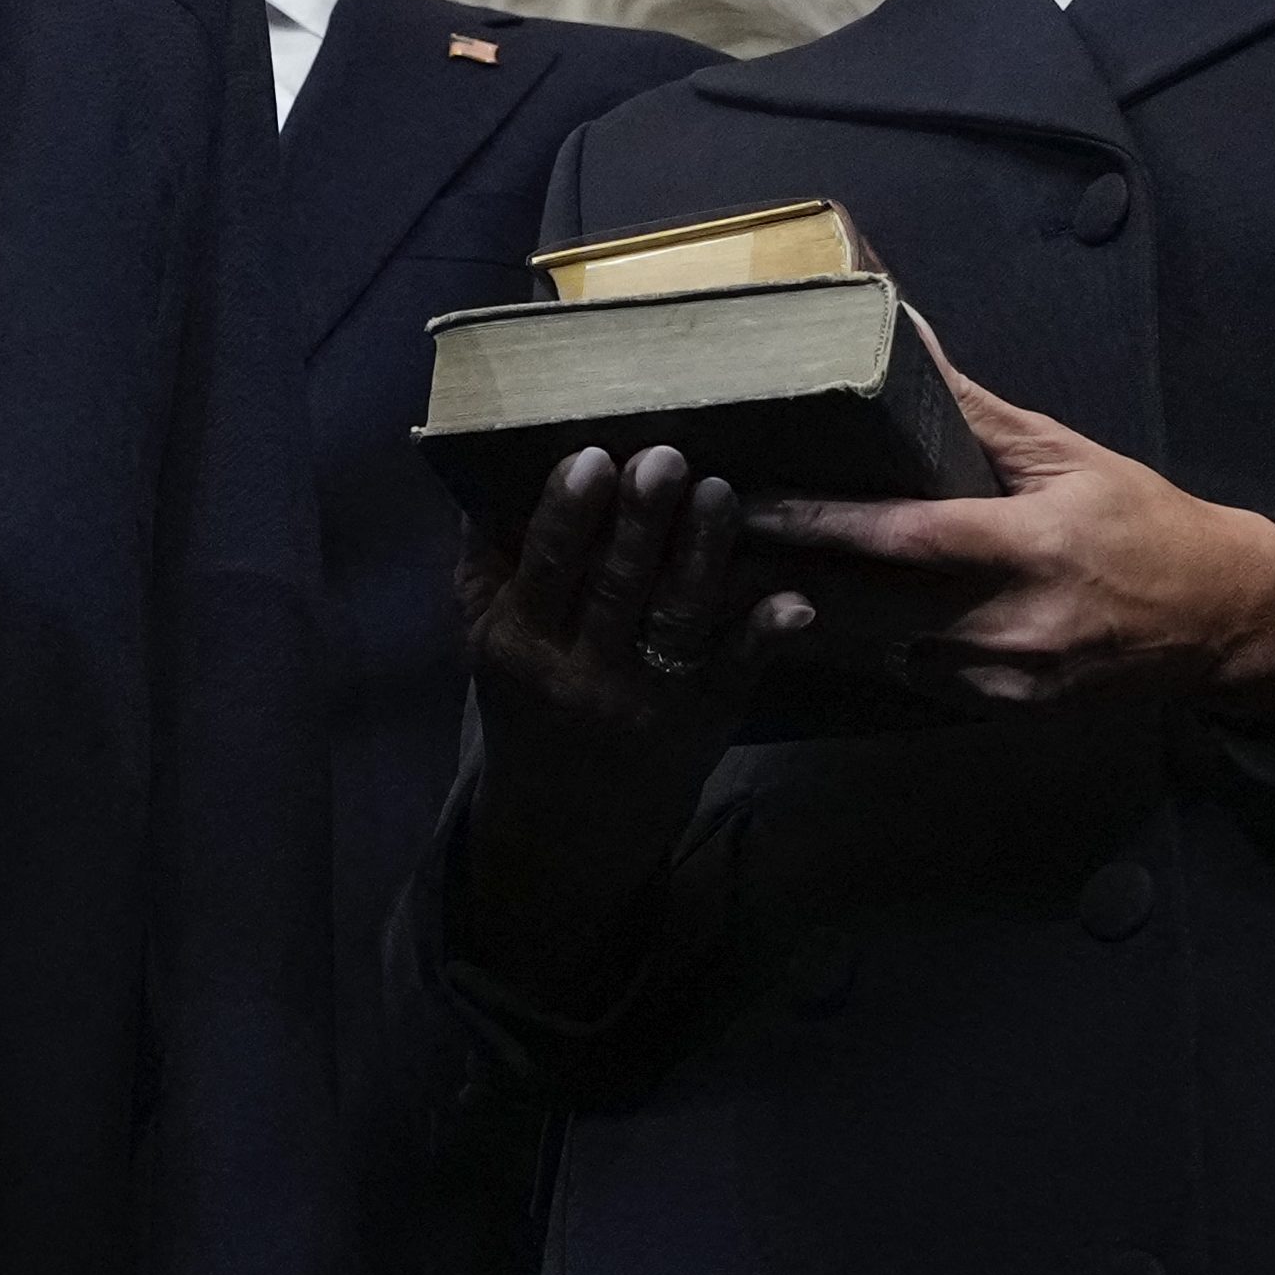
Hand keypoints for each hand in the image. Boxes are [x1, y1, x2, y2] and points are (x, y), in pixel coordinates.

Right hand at [467, 441, 815, 747]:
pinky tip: (792, 599)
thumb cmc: (527, 698)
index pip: (545, 570)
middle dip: (641, 521)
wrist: (569, 818)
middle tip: (665, 458)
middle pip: (616, 587)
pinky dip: (764, 634)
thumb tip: (482, 473)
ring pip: (678, 618)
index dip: (567, 514)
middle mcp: (584, 673)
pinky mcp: (707, 716)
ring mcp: (651, 697)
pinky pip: (737, 669)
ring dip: (701, 553)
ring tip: (718, 491)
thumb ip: (483, 562)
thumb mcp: (484, 636)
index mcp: (521, 643)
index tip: (592, 456)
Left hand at [749, 357, 1274, 738]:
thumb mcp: (1067, 454)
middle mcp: (1013, 622)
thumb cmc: (1142, 521)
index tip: (748, 503)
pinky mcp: (1004, 710)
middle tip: (710, 549)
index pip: (901, 536)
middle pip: (870, 607)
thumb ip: (976, 409)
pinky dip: (869, 647)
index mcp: (1030, 546)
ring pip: (881, 651)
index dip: (818, 523)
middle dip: (787, 578)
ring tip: (740, 582)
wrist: (1223, 620)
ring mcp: (1007, 678)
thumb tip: (907, 333)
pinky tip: (819, 620)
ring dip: (815, 619)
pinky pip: (912, 678)